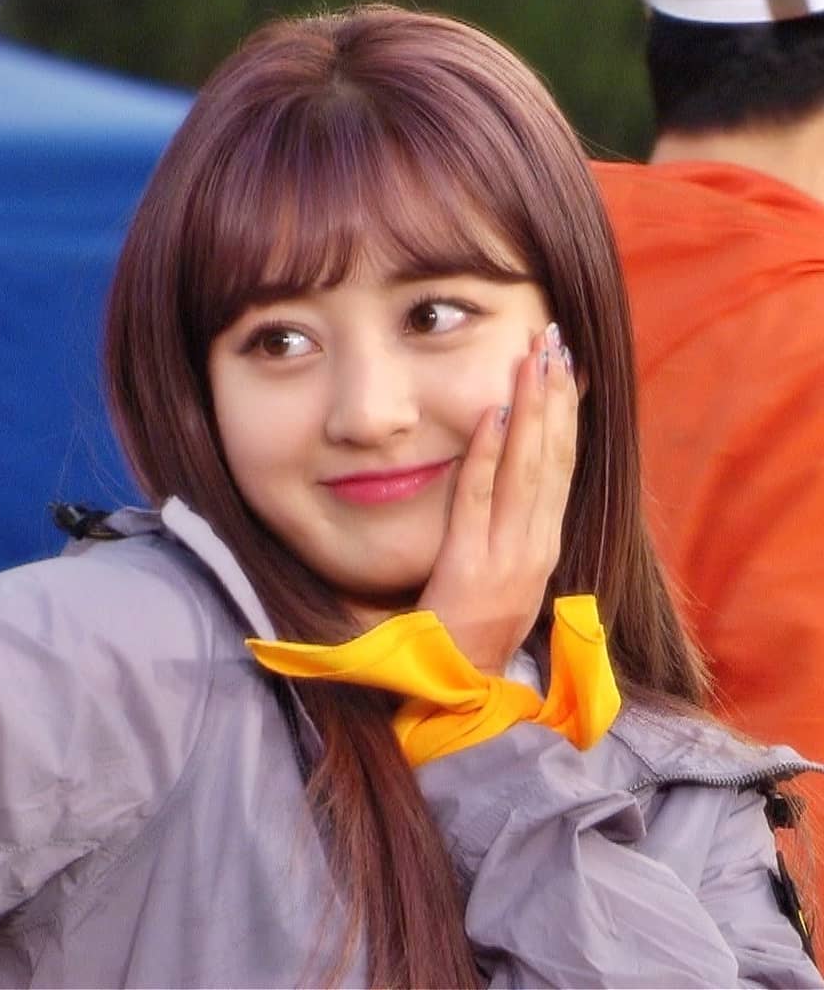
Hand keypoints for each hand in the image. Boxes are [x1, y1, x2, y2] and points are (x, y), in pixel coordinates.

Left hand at [418, 323, 578, 674]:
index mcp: (546, 544)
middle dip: (554, 393)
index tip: (568, 364)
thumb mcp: (509, 571)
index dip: (567, 412)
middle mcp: (537, 545)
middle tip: (555, 338)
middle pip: (553, 456)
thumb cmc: (476, 627)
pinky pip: (479, 499)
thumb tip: (513, 470)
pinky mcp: (470, 565)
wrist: (458, 688)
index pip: (564, 465)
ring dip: (532, 408)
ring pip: (527, 468)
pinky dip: (488, 454)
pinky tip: (492, 413)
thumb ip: (514, 523)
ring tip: (534, 356)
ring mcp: (508, 556)